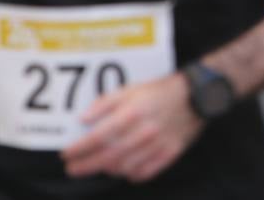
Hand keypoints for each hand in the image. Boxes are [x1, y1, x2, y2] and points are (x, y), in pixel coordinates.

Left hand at [60, 73, 204, 182]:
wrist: (197, 95)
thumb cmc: (160, 91)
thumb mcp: (130, 89)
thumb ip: (104, 104)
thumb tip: (82, 120)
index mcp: (132, 113)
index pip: (98, 137)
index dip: (79, 149)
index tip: (66, 154)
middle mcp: (144, 131)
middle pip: (108, 156)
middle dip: (85, 166)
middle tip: (72, 169)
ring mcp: (158, 144)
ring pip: (125, 168)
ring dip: (107, 170)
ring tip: (100, 166)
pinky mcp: (170, 153)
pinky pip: (145, 173)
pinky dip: (131, 175)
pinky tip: (124, 169)